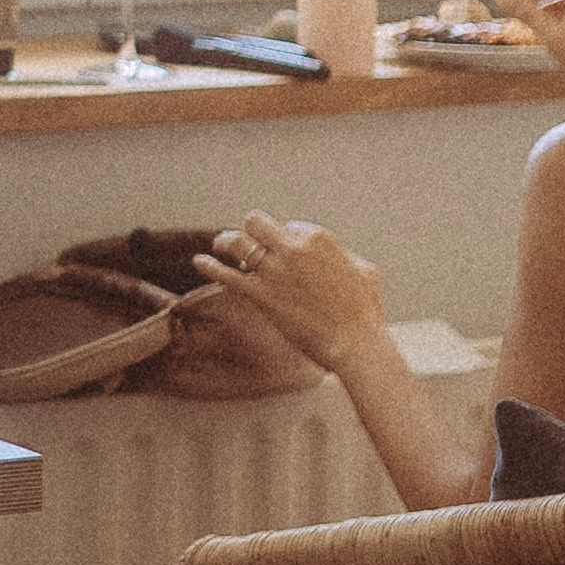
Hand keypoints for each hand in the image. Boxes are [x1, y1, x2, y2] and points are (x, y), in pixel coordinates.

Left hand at [177, 212, 390, 376]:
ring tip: (220, 245)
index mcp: (318, 237)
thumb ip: (342, 254)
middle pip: (256, 223)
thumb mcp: (364, 269)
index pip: (289, 225)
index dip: (285, 239)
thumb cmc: (365, 309)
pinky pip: (227, 276)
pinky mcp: (261, 295)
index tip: (284, 252)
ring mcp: (274, 271)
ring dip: (226, 241)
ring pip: (237, 242)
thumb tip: (332, 253)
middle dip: (251, 230)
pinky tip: (199, 261)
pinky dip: (210, 266)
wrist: (354, 342)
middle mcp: (292, 248)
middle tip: (246, 239)